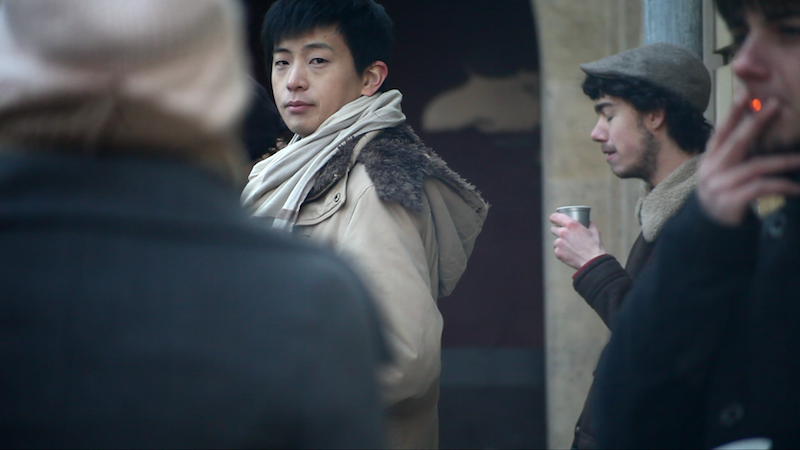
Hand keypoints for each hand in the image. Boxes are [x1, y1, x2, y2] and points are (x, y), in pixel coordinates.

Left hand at [550, 212, 605, 269]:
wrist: (592, 262)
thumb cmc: (594, 247)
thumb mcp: (595, 231)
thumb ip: (589, 224)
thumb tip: (587, 221)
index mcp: (571, 225)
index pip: (555, 217)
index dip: (554, 218)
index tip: (554, 220)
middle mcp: (563, 232)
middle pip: (553, 229)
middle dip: (558, 231)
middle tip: (565, 235)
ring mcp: (559, 243)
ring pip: (556, 240)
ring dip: (560, 242)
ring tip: (570, 246)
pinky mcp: (558, 252)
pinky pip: (557, 249)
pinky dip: (561, 251)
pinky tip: (569, 252)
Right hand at [697, 96, 799, 225]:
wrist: (711, 229)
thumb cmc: (724, 194)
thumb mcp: (723, 172)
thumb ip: (734, 153)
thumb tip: (756, 125)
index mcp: (709, 159)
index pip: (721, 131)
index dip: (733, 113)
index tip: (745, 94)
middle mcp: (711, 170)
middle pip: (736, 142)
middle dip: (757, 123)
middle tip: (775, 105)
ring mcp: (719, 186)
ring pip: (755, 167)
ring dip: (782, 161)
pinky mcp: (730, 201)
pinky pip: (761, 188)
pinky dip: (781, 186)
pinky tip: (795, 188)